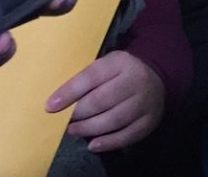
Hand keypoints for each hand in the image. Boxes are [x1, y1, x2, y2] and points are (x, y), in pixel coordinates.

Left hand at [47, 50, 165, 151]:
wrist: (157, 76)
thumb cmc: (120, 73)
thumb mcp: (105, 65)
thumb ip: (86, 79)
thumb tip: (58, 101)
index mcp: (120, 62)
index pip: (91, 76)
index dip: (69, 92)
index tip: (50, 106)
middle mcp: (136, 80)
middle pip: (102, 100)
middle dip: (78, 114)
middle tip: (64, 122)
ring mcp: (145, 102)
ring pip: (113, 119)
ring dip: (89, 128)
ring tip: (74, 131)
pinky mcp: (150, 120)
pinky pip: (127, 135)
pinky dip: (108, 142)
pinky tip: (93, 144)